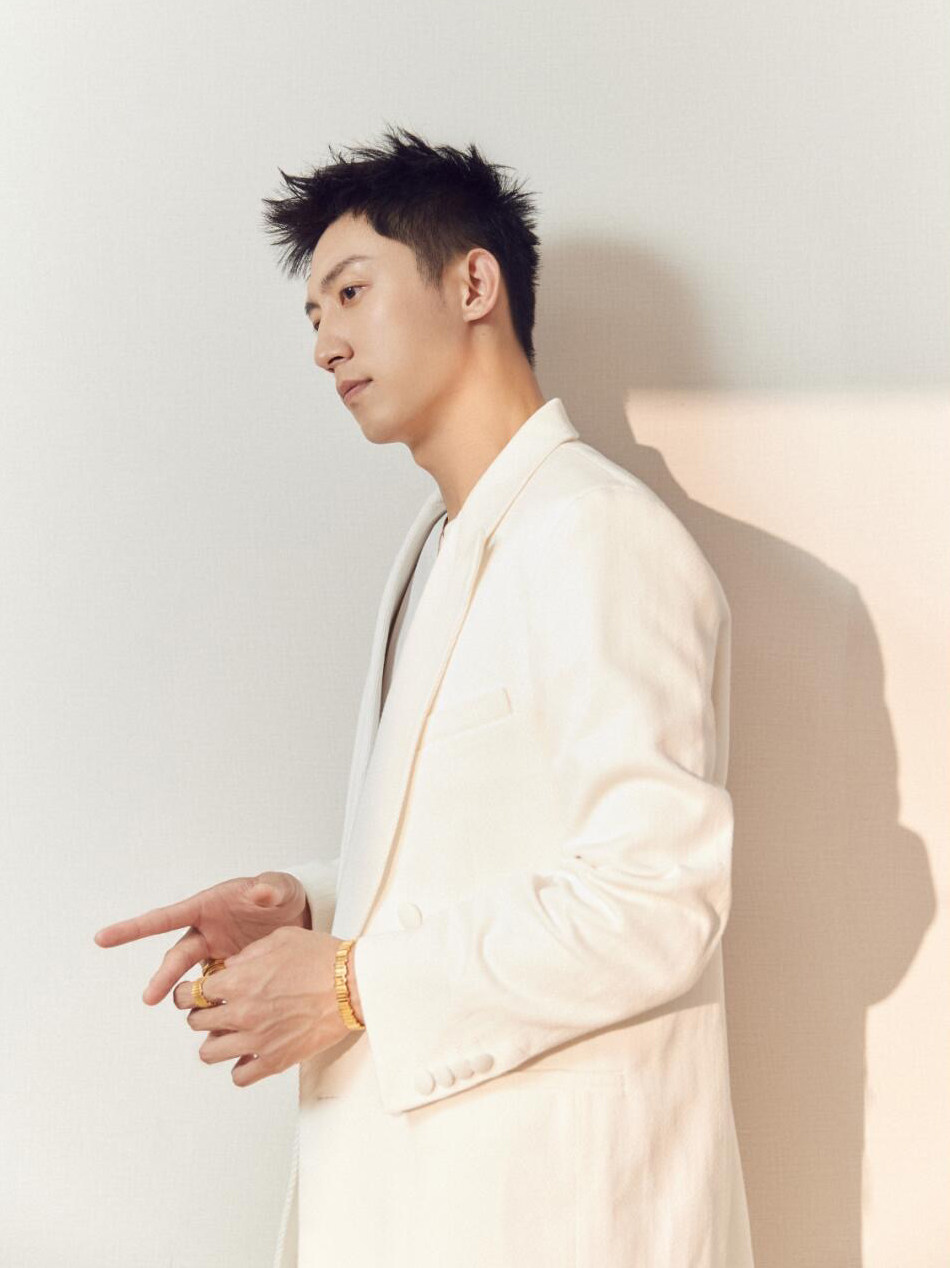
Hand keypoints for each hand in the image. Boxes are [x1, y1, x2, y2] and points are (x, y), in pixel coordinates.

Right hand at [93, 871, 311, 1004]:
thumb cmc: (282, 895)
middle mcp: (205, 932)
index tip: (103, 938)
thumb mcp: (278, 887)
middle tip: (150, 998)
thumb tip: (261, 890)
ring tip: (187, 1015)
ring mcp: (216, 954)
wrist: (300, 916)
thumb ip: (269, 889)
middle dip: (163, 976)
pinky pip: (215, 990)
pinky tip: (214, 1023)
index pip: (165, 918)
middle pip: (177, 956)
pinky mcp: (230, 972)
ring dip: (186, 996)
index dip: (134, 928)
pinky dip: (213, 1005)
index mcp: (206, 908)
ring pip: (193, 978)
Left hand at [172, 927, 359, 1086]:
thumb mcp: (279, 939)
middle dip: (201, 1013)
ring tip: (227, 1033)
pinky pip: (239, 1077)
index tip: (189, 994)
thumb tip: (230, 967)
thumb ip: (247, 954)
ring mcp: (256, 1040)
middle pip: (196, 1022)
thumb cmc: (322, 959)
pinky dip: (239, 1067)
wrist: (352, 984)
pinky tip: (248, 1053)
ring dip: (214, 1041)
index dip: (186, 993)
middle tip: (212, 1009)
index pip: (190, 994)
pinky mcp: (274, 1060)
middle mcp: (242, 1013)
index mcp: (238, 981)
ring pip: (209, 1053)